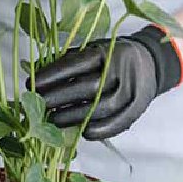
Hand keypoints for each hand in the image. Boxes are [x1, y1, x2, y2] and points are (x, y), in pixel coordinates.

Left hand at [35, 26, 182, 139]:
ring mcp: (132, 90)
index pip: (77, 63)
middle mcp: (122, 70)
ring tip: (53, 120)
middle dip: (59, 97)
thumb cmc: (111, 57)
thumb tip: (34, 71)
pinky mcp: (137, 109)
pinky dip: (98, 130)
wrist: (151, 63)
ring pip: (101, 107)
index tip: (32, 84)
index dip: (53, 75)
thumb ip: (68, 60)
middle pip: (88, 87)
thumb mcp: (93, 49)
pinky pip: (117, 123)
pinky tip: (80, 132)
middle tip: (38, 105)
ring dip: (74, 116)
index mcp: (107, 51)